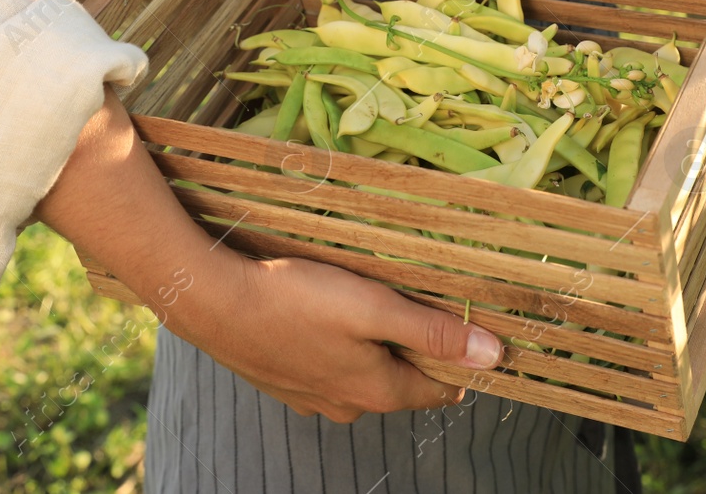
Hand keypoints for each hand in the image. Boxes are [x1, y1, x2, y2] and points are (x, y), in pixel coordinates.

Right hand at [172, 251, 504, 422]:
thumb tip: (492, 355)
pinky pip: (328, 368)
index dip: (461, 362)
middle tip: (425, 308)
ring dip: (375, 348)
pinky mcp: (285, 381)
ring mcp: (312, 397)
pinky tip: (328, 318)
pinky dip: (338, 347)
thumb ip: (433, 331)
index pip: (440, 389)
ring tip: (375, 307)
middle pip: (401, 381)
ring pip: (363, 374)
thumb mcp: (374, 308)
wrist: (213, 303)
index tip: (473, 332)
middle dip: (418, 350)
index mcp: (377, 390)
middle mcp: (347, 405)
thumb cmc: (296, 299)